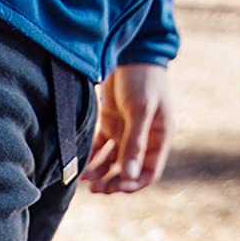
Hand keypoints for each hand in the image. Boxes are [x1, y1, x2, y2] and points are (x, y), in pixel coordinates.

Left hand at [81, 64, 172, 193]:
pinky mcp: (110, 123)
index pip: (148, 173)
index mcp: (158, 138)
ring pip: (112, 162)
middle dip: (113, 182)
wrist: (131, 50)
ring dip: (100, 173)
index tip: (116, 186)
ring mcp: (126, 132)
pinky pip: (100, 148)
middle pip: (128, 171)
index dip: (132, 184)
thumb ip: (134, 143)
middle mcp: (143, 139)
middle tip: (96, 190)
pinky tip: (80, 166)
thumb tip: (128, 175)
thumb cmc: (144, 78)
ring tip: (85, 182)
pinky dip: (91, 157)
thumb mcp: (140, 110)